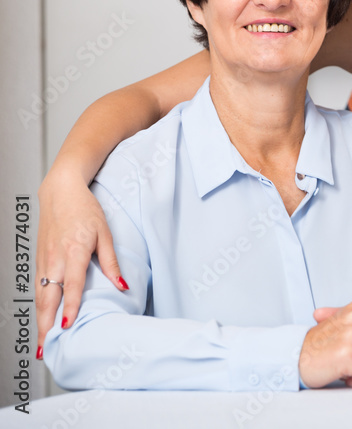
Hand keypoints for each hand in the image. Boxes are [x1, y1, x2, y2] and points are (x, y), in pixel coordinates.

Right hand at [36, 172, 124, 347]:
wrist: (61, 193)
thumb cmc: (85, 210)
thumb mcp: (105, 233)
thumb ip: (111, 261)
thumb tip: (122, 285)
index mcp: (73, 251)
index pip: (71, 285)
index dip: (70, 307)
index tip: (68, 326)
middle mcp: (55, 259)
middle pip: (48, 298)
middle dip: (46, 325)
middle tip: (48, 347)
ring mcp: (44, 261)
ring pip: (40, 296)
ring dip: (40, 320)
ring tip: (43, 341)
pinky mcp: (40, 261)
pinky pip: (39, 288)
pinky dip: (39, 306)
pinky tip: (42, 318)